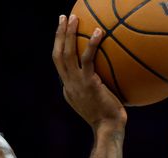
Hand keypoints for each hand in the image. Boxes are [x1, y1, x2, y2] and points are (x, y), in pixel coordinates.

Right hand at [52, 14, 126, 130]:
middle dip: (59, 35)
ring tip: (74, 17)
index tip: (63, 33)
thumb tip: (108, 76)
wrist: (108, 129)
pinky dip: (92, 44)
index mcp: (68, 89)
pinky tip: (99, 32)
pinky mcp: (88, 84)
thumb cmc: (109, 118)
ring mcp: (76, 85)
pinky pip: (88, 59)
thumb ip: (98, 87)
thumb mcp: (99, 102)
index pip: (60, 66)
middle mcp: (68, 85)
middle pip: (57, 56)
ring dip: (69, 34)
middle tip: (63, 18)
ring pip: (67, 54)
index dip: (60, 48)